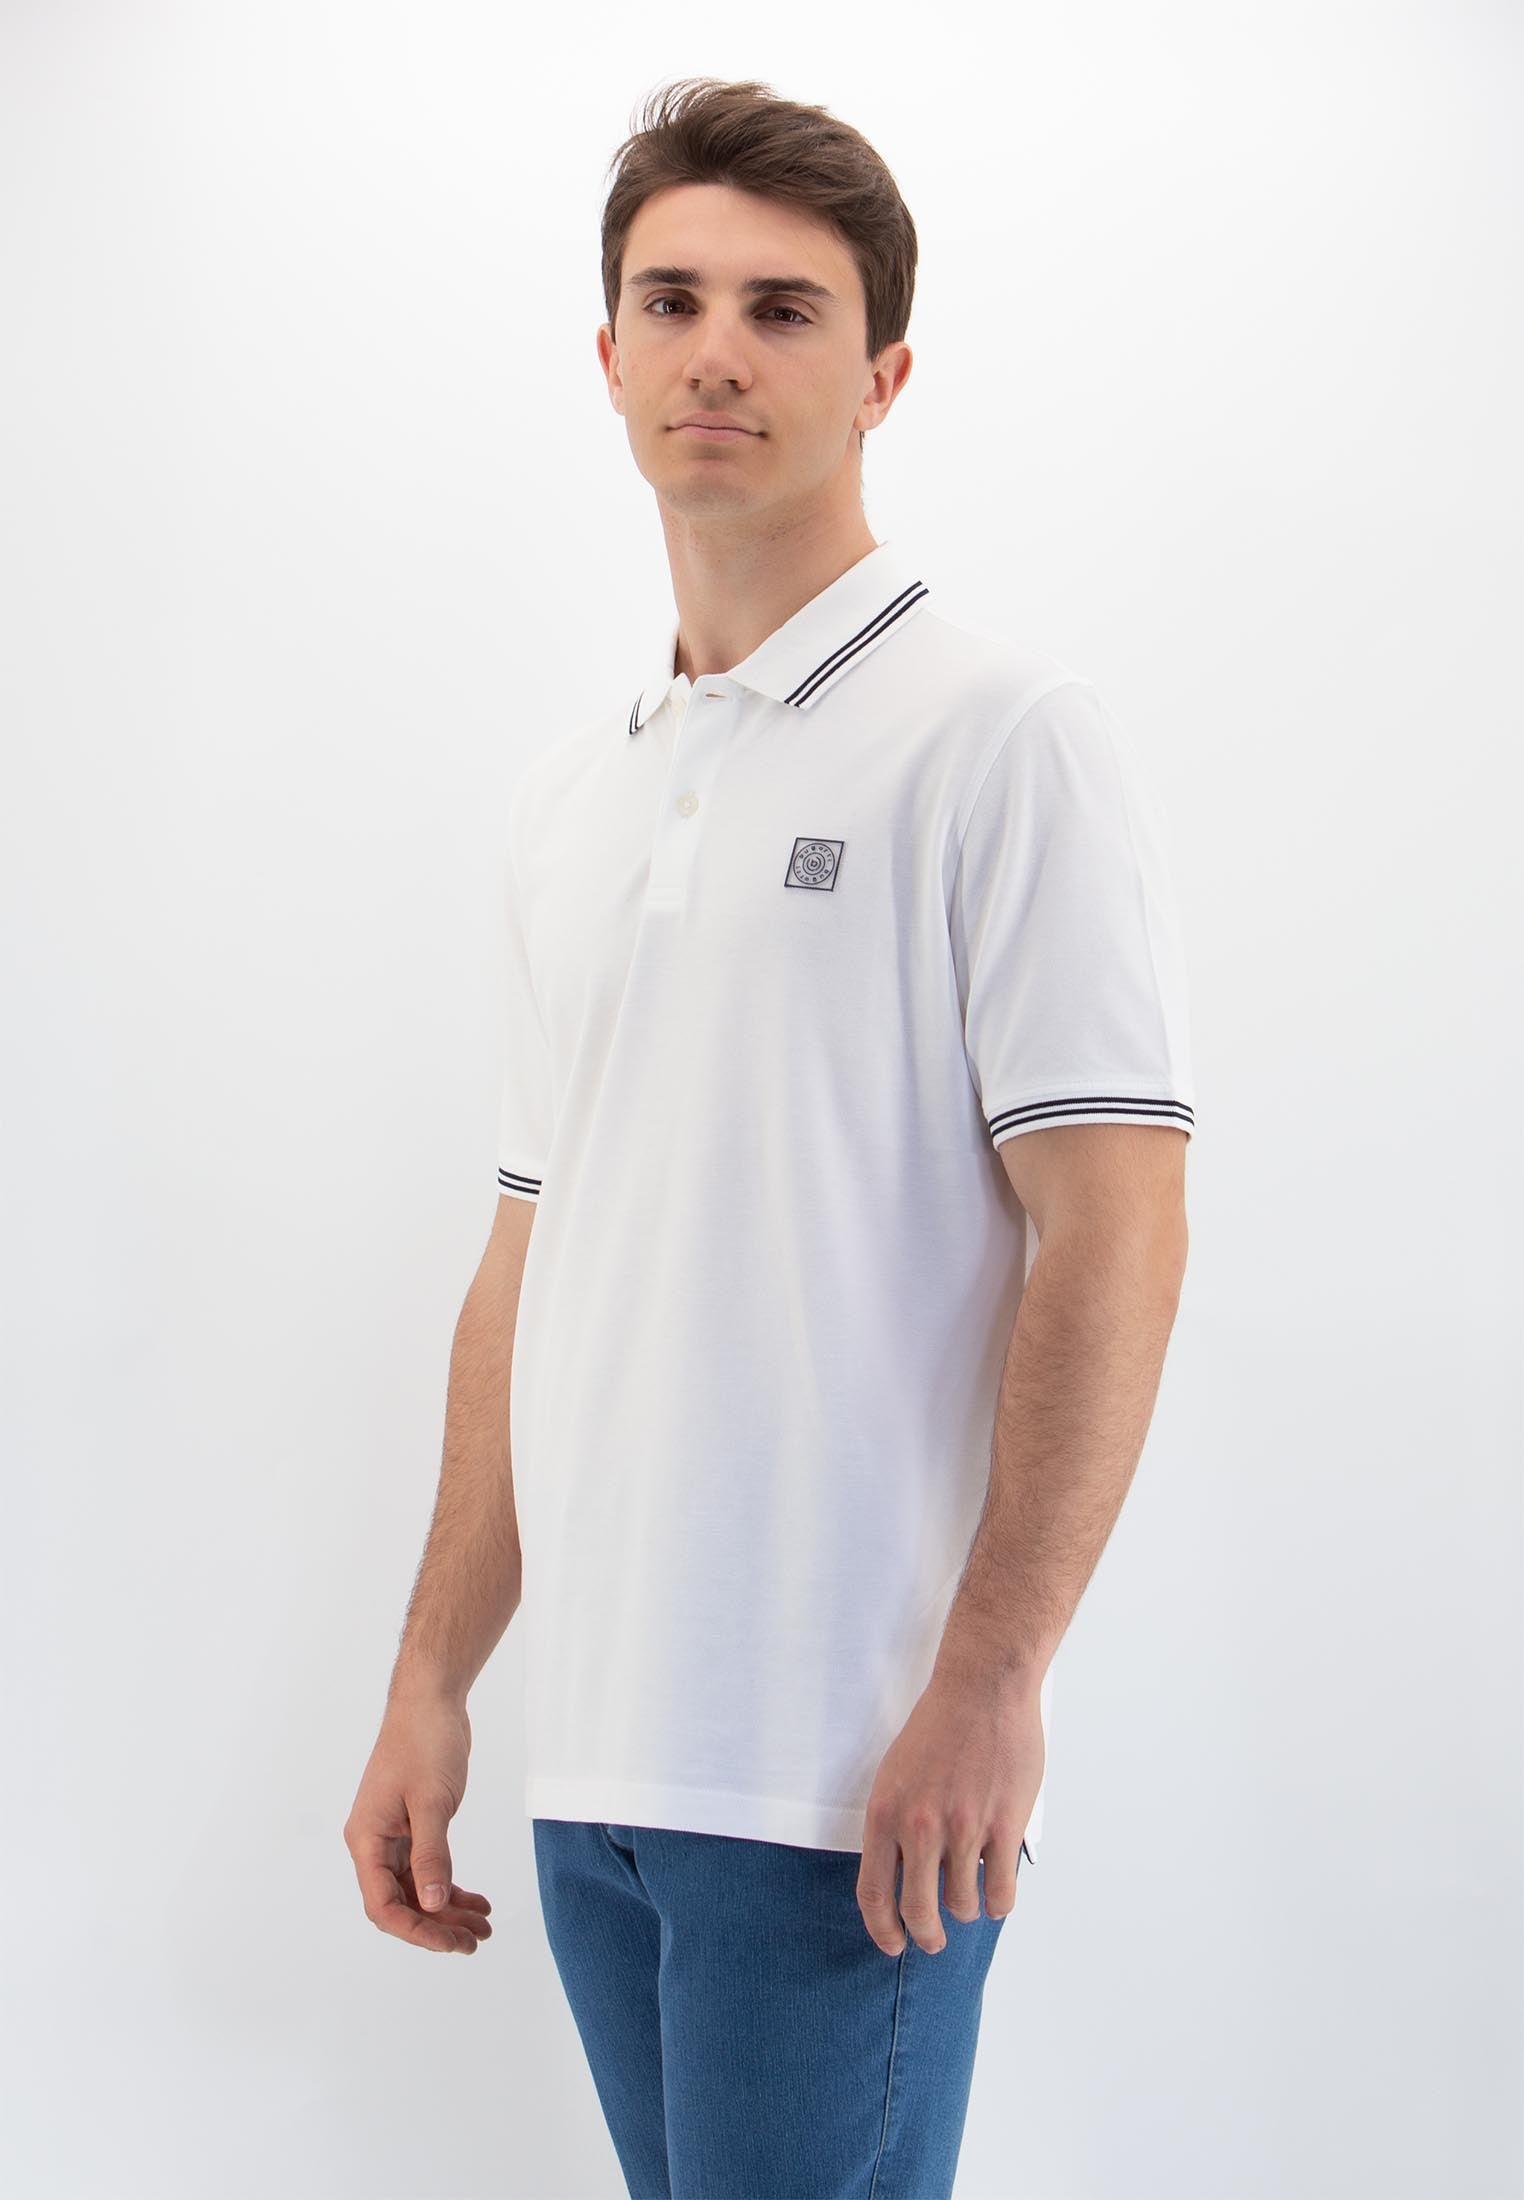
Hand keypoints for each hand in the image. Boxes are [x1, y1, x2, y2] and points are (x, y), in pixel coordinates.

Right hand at [343, 1689, 492, 1954]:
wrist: (431, 1700)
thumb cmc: (425, 1742)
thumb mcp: (432, 1802)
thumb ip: (431, 1855)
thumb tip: (433, 1905)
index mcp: (367, 1839)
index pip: (382, 1904)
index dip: (415, 1930)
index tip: (450, 1943)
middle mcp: (374, 1843)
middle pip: (400, 1903)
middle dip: (436, 1926)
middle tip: (474, 1942)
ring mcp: (393, 1835)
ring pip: (417, 1889)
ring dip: (447, 1911)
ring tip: (483, 1927)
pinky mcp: (413, 1826)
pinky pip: (428, 1869)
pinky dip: (450, 1887)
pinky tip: (476, 1900)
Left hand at [855, 1656, 1042, 1955]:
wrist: (982, 1688)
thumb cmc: (939, 1727)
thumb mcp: (896, 1774)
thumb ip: (897, 1824)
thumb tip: (902, 1874)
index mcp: (885, 1813)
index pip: (873, 1893)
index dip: (882, 1929)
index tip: (892, 1943)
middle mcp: (920, 1827)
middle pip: (918, 1911)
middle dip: (927, 1936)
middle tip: (933, 1940)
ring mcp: (964, 1829)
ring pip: (963, 1904)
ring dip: (966, 1910)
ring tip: (969, 1901)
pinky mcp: (1003, 1826)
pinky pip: (1000, 1890)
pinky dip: (999, 1903)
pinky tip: (998, 1895)